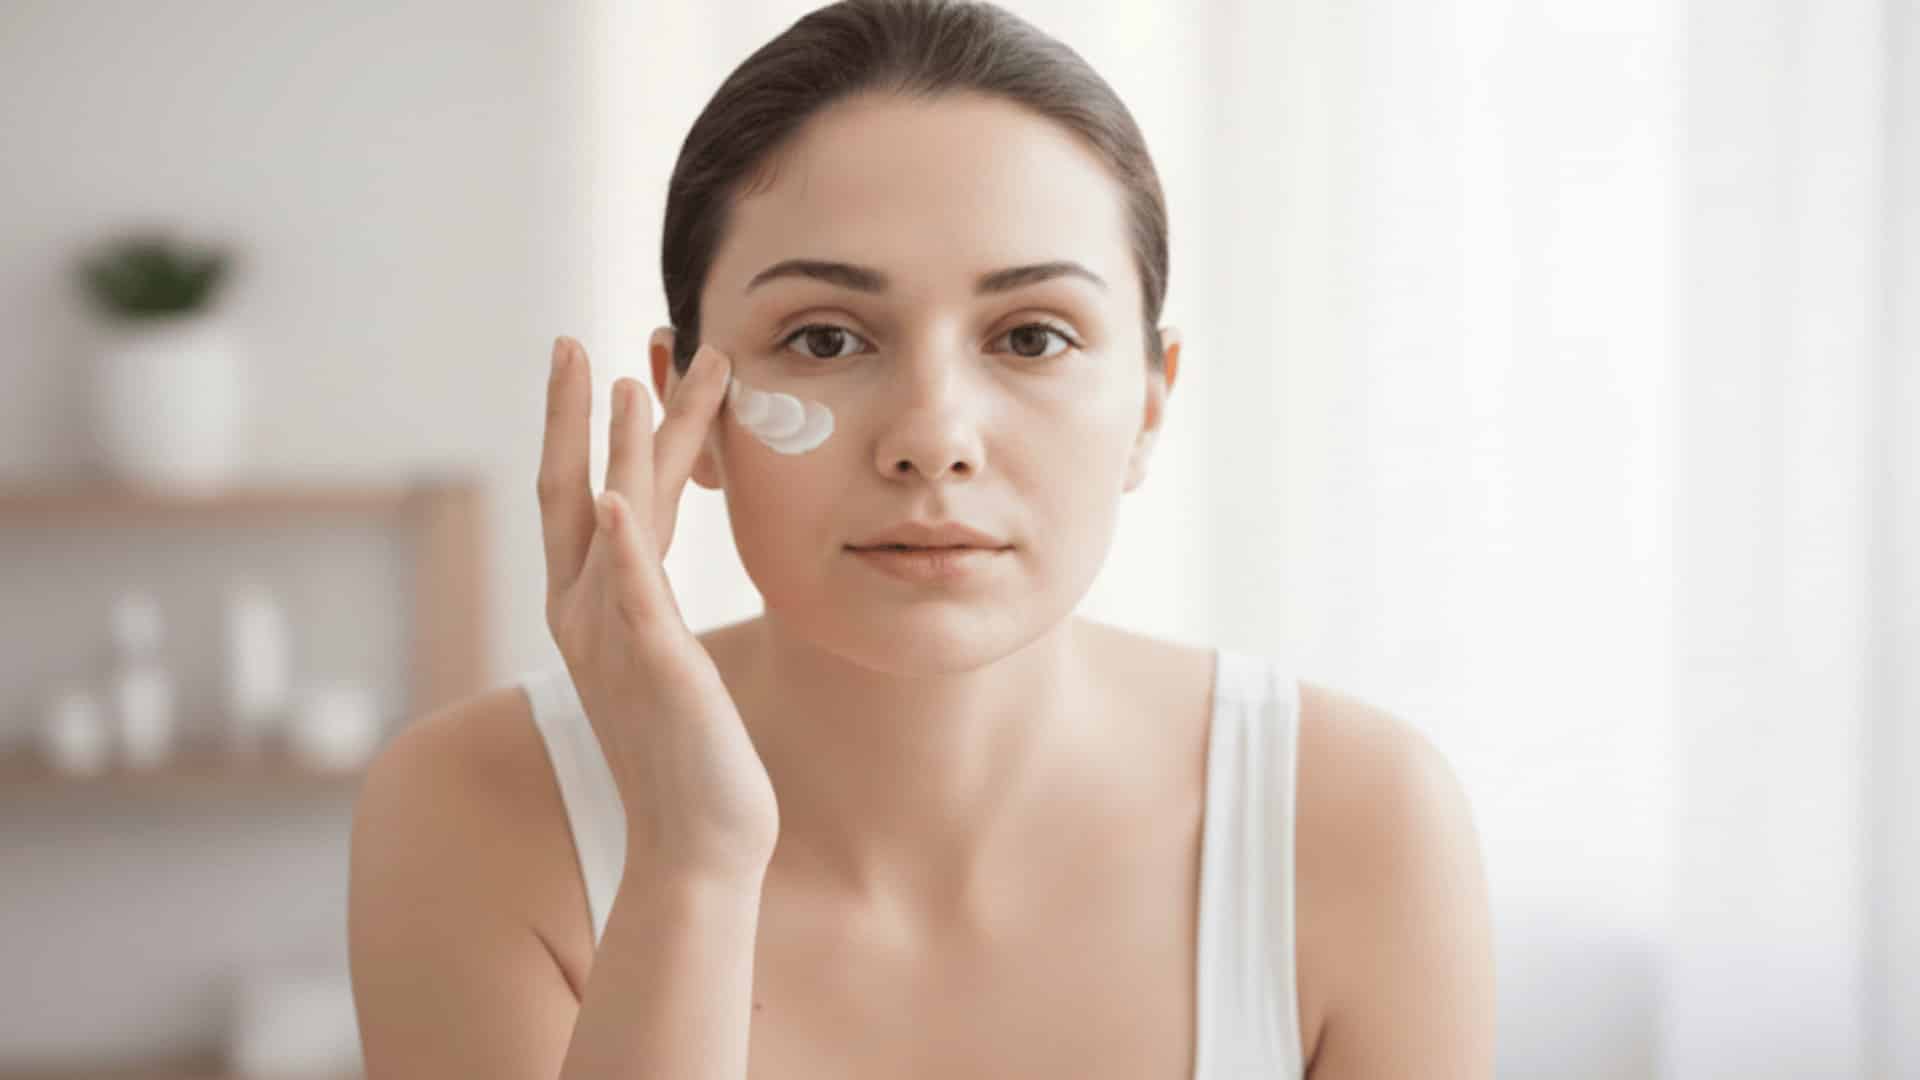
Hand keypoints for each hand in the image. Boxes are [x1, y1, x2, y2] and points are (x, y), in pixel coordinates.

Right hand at [537, 335, 777, 884]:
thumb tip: (656, 555)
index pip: (588, 498)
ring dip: (615, 450)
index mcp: (593, 609)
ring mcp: (615, 637)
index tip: (599, 365)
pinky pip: (633, 594)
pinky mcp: (653, 665)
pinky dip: (622, 543)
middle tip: (577, 343)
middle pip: (576, 492)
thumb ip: (651, 602)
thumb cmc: (688, 752)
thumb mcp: (664, 658)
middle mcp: (588, 615)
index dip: (587, 430)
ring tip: (625, 382)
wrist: (695, 839)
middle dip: (578, 416)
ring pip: (610, 522)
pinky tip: (619, 495)